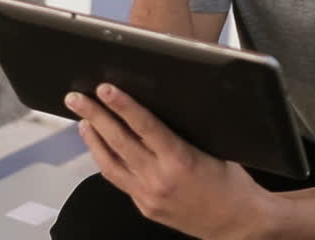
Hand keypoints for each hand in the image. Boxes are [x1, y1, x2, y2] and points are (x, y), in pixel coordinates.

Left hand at [66, 84, 271, 238]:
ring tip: (82, 119)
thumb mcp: (215, 149)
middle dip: (95, 115)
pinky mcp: (145, 207)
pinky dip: (106, 160)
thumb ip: (186, 131)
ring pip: (110, 164)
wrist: (238, 224)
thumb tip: (163, 105)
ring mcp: (148, 196)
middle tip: (76, 97)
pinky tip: (100, 148)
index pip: (143, 125)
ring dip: (93, 139)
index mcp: (180, 160)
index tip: (105, 89)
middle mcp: (159, 179)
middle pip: (119, 141)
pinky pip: (119, 180)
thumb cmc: (233, 185)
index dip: (122, 105)